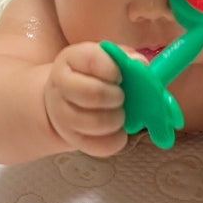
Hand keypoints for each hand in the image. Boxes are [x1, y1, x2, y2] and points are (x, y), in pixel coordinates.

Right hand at [44, 42, 126, 156]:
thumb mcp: (103, 59)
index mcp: (70, 59)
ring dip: (116, 119)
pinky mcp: (74, 139)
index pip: (92, 60)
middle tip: (121, 96)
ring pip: (96, 123)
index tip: (120, 75)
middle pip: (92, 93)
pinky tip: (116, 129)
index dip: (113, 69)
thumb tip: (141, 64)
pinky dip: (116, 139)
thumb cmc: (92, 76)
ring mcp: (63, 115)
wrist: (65, 100)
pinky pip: (100, 145)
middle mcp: (61, 86)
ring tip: (120, 113)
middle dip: (116, 96)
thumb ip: (124, 57)